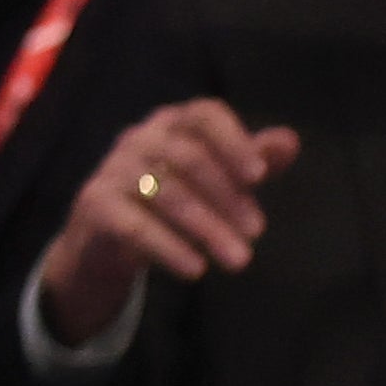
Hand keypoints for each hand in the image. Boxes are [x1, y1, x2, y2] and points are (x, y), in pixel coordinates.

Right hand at [37, 99, 301, 345]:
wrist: (107, 235)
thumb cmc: (171, 198)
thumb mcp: (215, 178)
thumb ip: (250, 160)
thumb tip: (290, 140)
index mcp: (171, 124)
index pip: (203, 114)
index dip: (232, 140)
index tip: (259, 176)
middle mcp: (139, 137)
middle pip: (186, 155)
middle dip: (226, 195)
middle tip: (257, 232)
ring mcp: (113, 169)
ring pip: (164, 191)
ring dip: (207, 227)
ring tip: (239, 260)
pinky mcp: (95, 204)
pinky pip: (134, 224)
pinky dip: (169, 247)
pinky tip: (196, 270)